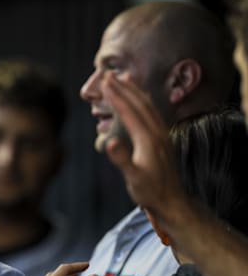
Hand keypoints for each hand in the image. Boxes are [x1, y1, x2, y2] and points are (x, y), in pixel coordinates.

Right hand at [100, 73, 191, 226]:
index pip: (129, 111)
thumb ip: (122, 159)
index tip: (105, 82)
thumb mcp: (133, 178)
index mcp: (148, 139)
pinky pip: (153, 113)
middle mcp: (157, 133)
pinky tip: (139, 100)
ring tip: (124, 78)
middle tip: (108, 74)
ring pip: (148, 106)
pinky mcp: (162, 139)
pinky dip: (143, 101)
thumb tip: (109, 141)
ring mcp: (162, 135)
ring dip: (135, 91)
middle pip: (139, 104)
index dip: (116, 96)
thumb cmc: (150, 192)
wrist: (172, 201)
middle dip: (123, 88)